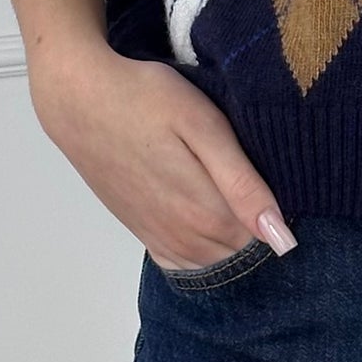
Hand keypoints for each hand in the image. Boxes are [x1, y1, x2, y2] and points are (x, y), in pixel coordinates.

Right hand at [27, 34, 297, 268]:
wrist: (79, 101)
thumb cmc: (146, 100)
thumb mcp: (204, 127)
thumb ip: (243, 185)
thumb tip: (282, 239)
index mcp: (207, 213)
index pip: (265, 236)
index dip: (276, 206)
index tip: (275, 173)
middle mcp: (184, 238)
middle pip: (241, 249)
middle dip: (254, 224)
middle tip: (252, 175)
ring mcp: (159, 237)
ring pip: (213, 259)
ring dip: (229, 237)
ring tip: (229, 190)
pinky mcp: (140, 231)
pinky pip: (181, 261)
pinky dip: (200, 250)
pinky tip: (204, 219)